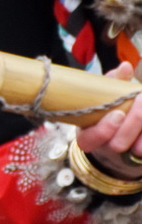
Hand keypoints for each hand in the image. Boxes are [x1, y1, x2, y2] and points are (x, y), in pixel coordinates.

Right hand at [78, 62, 141, 179]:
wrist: (120, 141)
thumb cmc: (107, 112)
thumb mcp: (103, 98)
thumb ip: (111, 83)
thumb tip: (125, 67)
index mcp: (88, 135)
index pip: (89, 140)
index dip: (104, 130)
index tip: (118, 114)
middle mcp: (104, 149)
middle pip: (116, 144)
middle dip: (133, 123)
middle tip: (141, 100)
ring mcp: (124, 155)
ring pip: (136, 149)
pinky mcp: (138, 155)